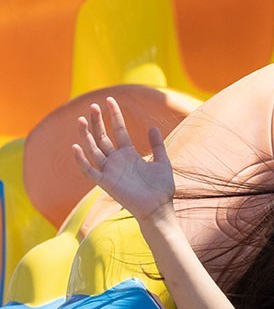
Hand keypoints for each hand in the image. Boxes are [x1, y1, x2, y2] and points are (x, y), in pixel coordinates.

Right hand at [72, 97, 173, 223]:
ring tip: (81, 119)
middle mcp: (117, 160)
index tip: (109, 100)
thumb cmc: (161, 188)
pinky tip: (76, 147)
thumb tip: (153, 126)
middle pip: (102, 137)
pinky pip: (89, 171)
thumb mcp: (163, 162)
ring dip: (86, 136)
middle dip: (97, 121)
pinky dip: (81, 160)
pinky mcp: (106, 183)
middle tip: (92, 105)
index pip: (119, 130)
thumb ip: (157, 145)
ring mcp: (110, 171)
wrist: (159, 208)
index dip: (114, 116)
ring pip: (93, 149)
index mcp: (129, 154)